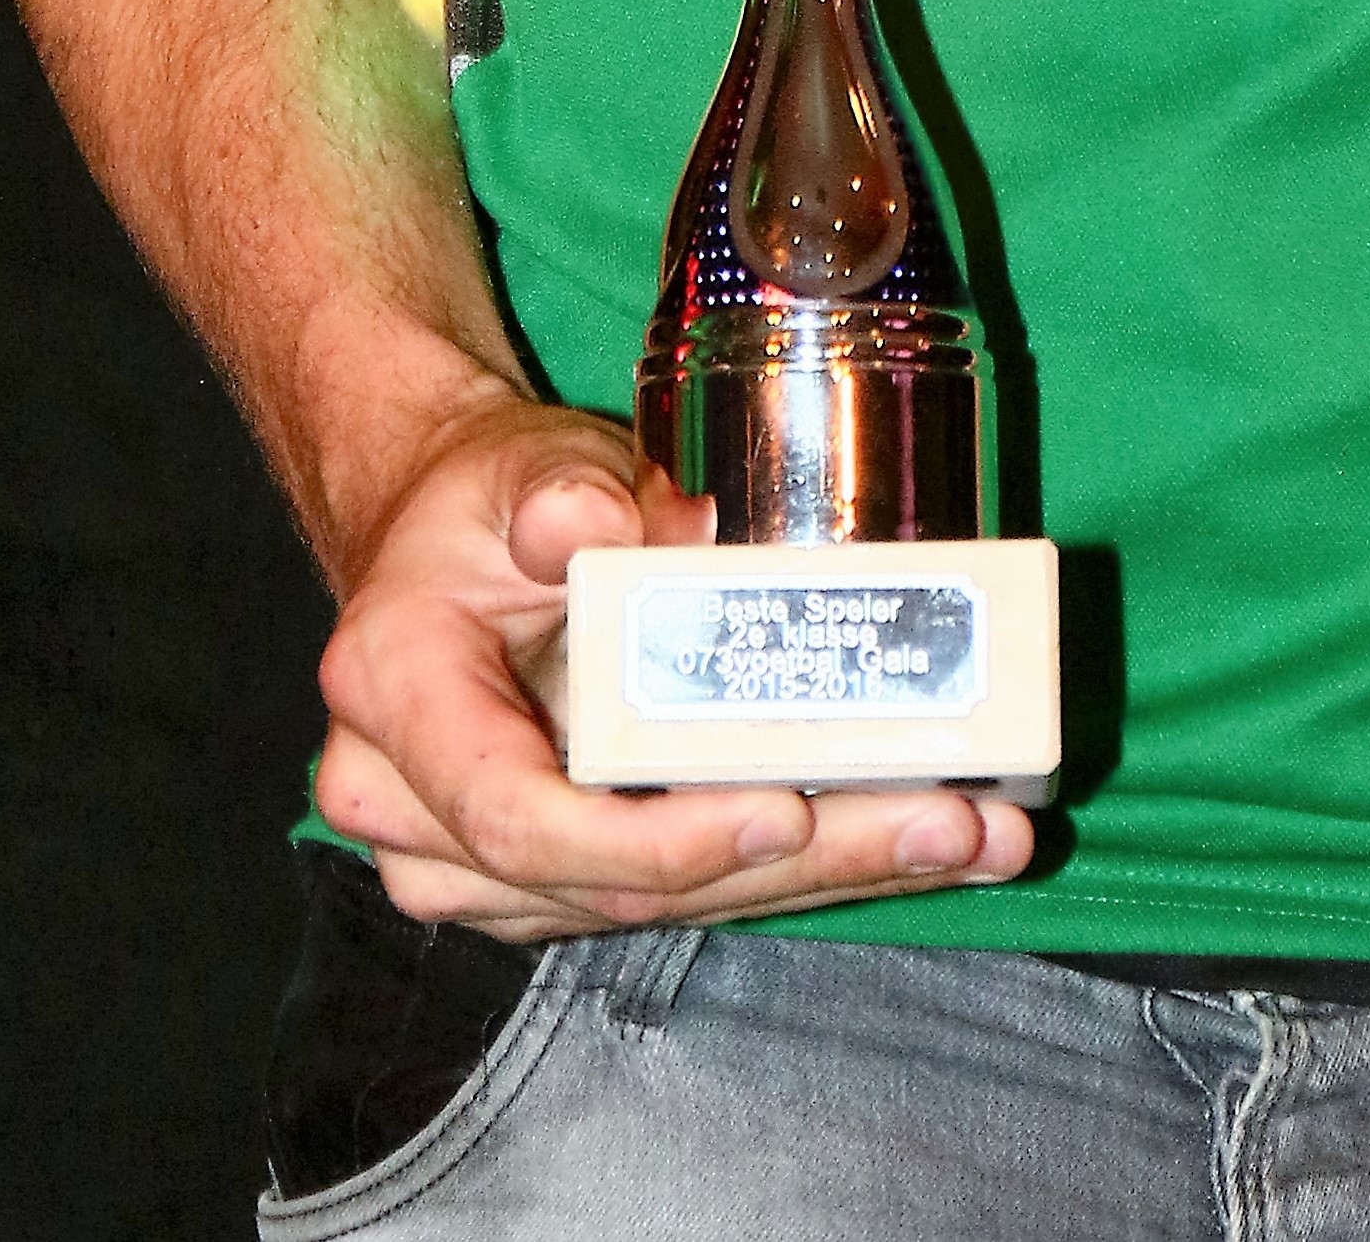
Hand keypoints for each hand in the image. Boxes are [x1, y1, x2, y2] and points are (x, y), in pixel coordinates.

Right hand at [310, 401, 1035, 940]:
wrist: (444, 542)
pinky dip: (794, 865)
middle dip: (798, 864)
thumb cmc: (485, 499)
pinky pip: (674, 887)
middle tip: (946, 827)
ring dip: (823, 875)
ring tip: (969, 834)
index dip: (653, 840)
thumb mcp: (523, 466)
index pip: (518, 817)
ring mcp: (483, 865)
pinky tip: (912, 836)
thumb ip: (571, 490)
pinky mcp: (554, 876)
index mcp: (401, 705)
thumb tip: (673, 527)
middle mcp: (421, 815)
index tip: (781, 812)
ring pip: (660, 904)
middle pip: (616, 882)